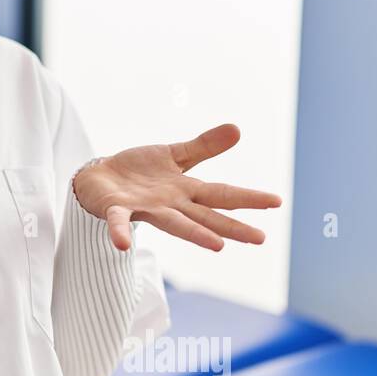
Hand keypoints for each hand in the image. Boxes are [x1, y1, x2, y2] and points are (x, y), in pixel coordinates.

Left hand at [73, 123, 281, 252]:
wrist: (100, 177)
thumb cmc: (139, 171)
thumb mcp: (173, 155)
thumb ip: (203, 147)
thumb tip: (237, 129)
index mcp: (185, 191)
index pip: (221, 194)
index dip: (248, 198)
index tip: (276, 202)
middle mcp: (170, 205)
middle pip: (205, 216)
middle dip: (231, 227)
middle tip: (260, 239)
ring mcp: (145, 209)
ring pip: (173, 223)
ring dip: (194, 234)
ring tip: (217, 246)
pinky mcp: (116, 209)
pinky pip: (118, 222)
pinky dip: (120, 233)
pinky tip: (123, 245)